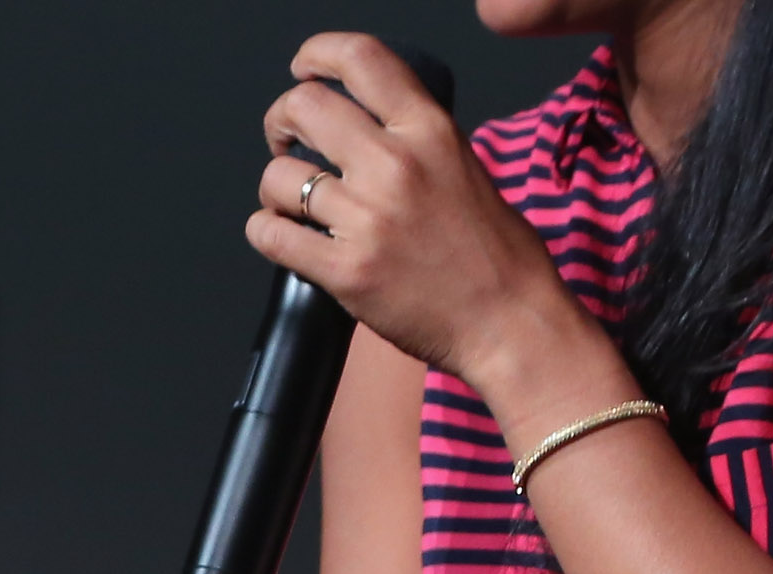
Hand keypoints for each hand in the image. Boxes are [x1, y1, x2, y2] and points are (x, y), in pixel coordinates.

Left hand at [249, 34, 599, 392]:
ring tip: (291, 203)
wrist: (508, 319)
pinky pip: (270, 235)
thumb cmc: (495, 251)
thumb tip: (369, 130)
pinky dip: (263, 231)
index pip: (362, 59)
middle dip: (280, 120)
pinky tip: (280, 235)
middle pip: (304, 107)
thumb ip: (417, 141)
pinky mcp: (343, 269)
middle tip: (284, 142)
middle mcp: (395, 164)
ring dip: (273, 189)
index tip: (303, 68)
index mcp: (430, 129)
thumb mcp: (465, 167)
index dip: (318, 54)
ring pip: (278, 177)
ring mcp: (365, 217)